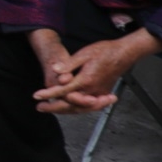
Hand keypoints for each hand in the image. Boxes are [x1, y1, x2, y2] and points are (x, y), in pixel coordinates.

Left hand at [31, 29, 161, 113]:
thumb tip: (54, 70)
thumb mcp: (84, 53)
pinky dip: (77, 109)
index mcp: (86, 79)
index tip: (37, 96)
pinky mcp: (103, 93)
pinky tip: (69, 108)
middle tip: (40, 107)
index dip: (48, 94)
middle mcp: (92, 90)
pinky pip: (88, 106)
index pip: (63, 90)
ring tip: (51, 109)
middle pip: (70, 104)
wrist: (125, 53)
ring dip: (64, 110)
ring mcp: (98, 93)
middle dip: (53, 107)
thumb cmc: (105, 51)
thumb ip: (68, 64)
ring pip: (79, 108)